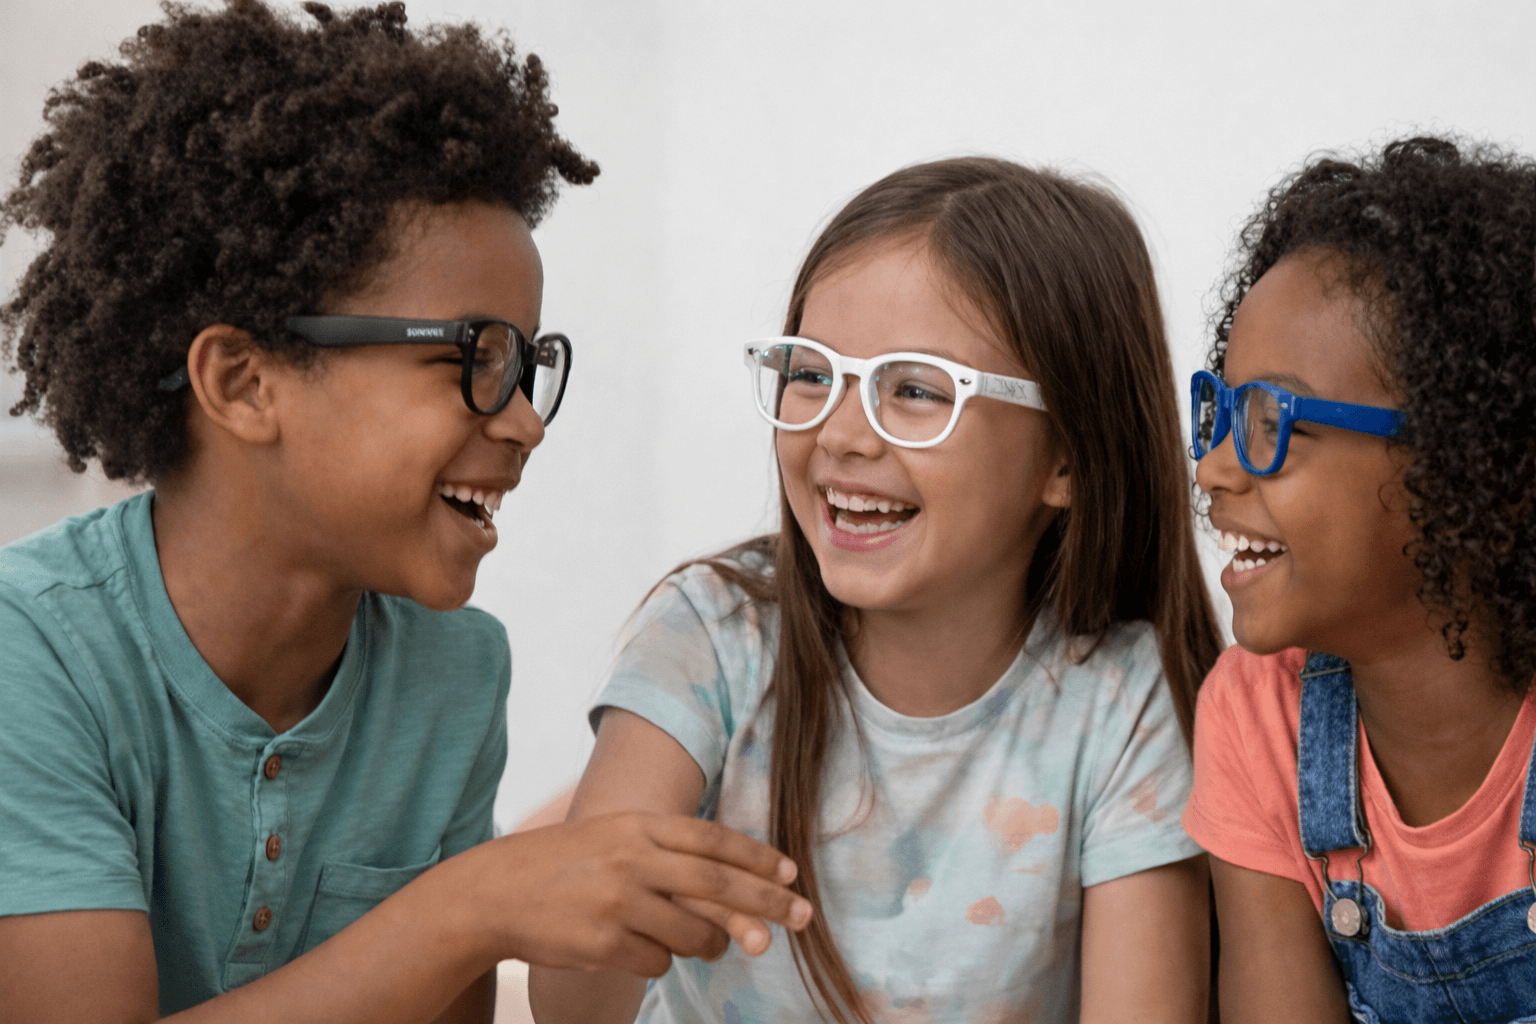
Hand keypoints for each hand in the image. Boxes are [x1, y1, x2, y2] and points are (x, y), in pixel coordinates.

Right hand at [478, 811, 811, 976]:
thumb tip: (734, 893)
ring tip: (709, 942)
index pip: (713, 839)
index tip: (791, 873)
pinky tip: (637, 947)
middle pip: (719, 883)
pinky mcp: (605, 942)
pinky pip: (659, 961)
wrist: (494, 893)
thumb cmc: (565, 864)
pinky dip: (660, 959)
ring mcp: (619, 902)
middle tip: (803, 918)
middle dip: (768, 903)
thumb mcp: (615, 838)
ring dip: (712, 943)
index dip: (757, 856)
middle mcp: (634, 858)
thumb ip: (668, 855)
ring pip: (695, 933)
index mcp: (639, 826)